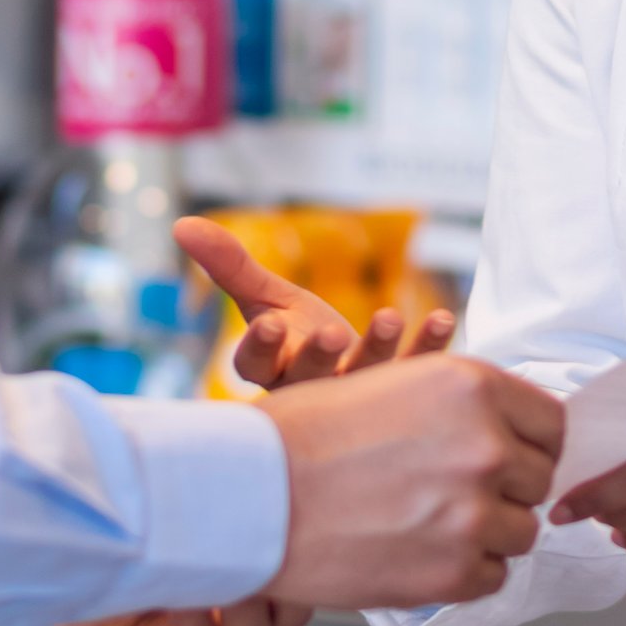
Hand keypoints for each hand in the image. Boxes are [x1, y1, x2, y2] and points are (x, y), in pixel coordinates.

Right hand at [179, 214, 457, 389]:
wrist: (354, 389)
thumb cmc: (301, 339)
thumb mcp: (267, 300)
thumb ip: (230, 266)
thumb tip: (181, 224)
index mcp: (272, 370)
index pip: (255, 364)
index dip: (261, 346)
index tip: (269, 324)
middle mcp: (311, 394)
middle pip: (310, 380)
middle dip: (321, 356)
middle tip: (332, 333)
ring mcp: (357, 402)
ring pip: (366, 380)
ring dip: (380, 348)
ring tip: (390, 315)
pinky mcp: (403, 400)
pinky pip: (418, 373)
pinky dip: (430, 347)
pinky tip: (443, 318)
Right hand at [257, 353, 562, 608]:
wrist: (248, 493)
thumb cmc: (304, 435)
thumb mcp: (393, 383)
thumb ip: (461, 405)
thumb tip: (515, 434)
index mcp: (474, 385)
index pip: (553, 423)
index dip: (529, 443)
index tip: (506, 456)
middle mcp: (486, 445)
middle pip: (540, 479)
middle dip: (505, 489)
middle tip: (450, 493)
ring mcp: (473, 512)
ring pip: (521, 532)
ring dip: (484, 533)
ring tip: (425, 523)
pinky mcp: (453, 571)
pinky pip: (491, 576)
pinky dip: (460, 572)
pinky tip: (413, 553)